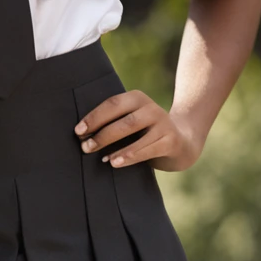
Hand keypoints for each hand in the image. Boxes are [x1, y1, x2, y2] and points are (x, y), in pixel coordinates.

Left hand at [73, 89, 202, 171]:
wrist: (183, 141)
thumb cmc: (146, 132)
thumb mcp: (132, 121)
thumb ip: (114, 122)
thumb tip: (81, 133)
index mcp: (137, 98)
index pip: (112, 104)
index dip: (94, 117)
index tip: (78, 131)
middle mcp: (151, 107)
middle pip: (122, 120)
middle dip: (101, 134)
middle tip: (85, 147)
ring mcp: (163, 123)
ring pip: (133, 134)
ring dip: (113, 147)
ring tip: (98, 157)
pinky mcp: (170, 140)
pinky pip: (146, 149)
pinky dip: (128, 157)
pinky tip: (115, 163)